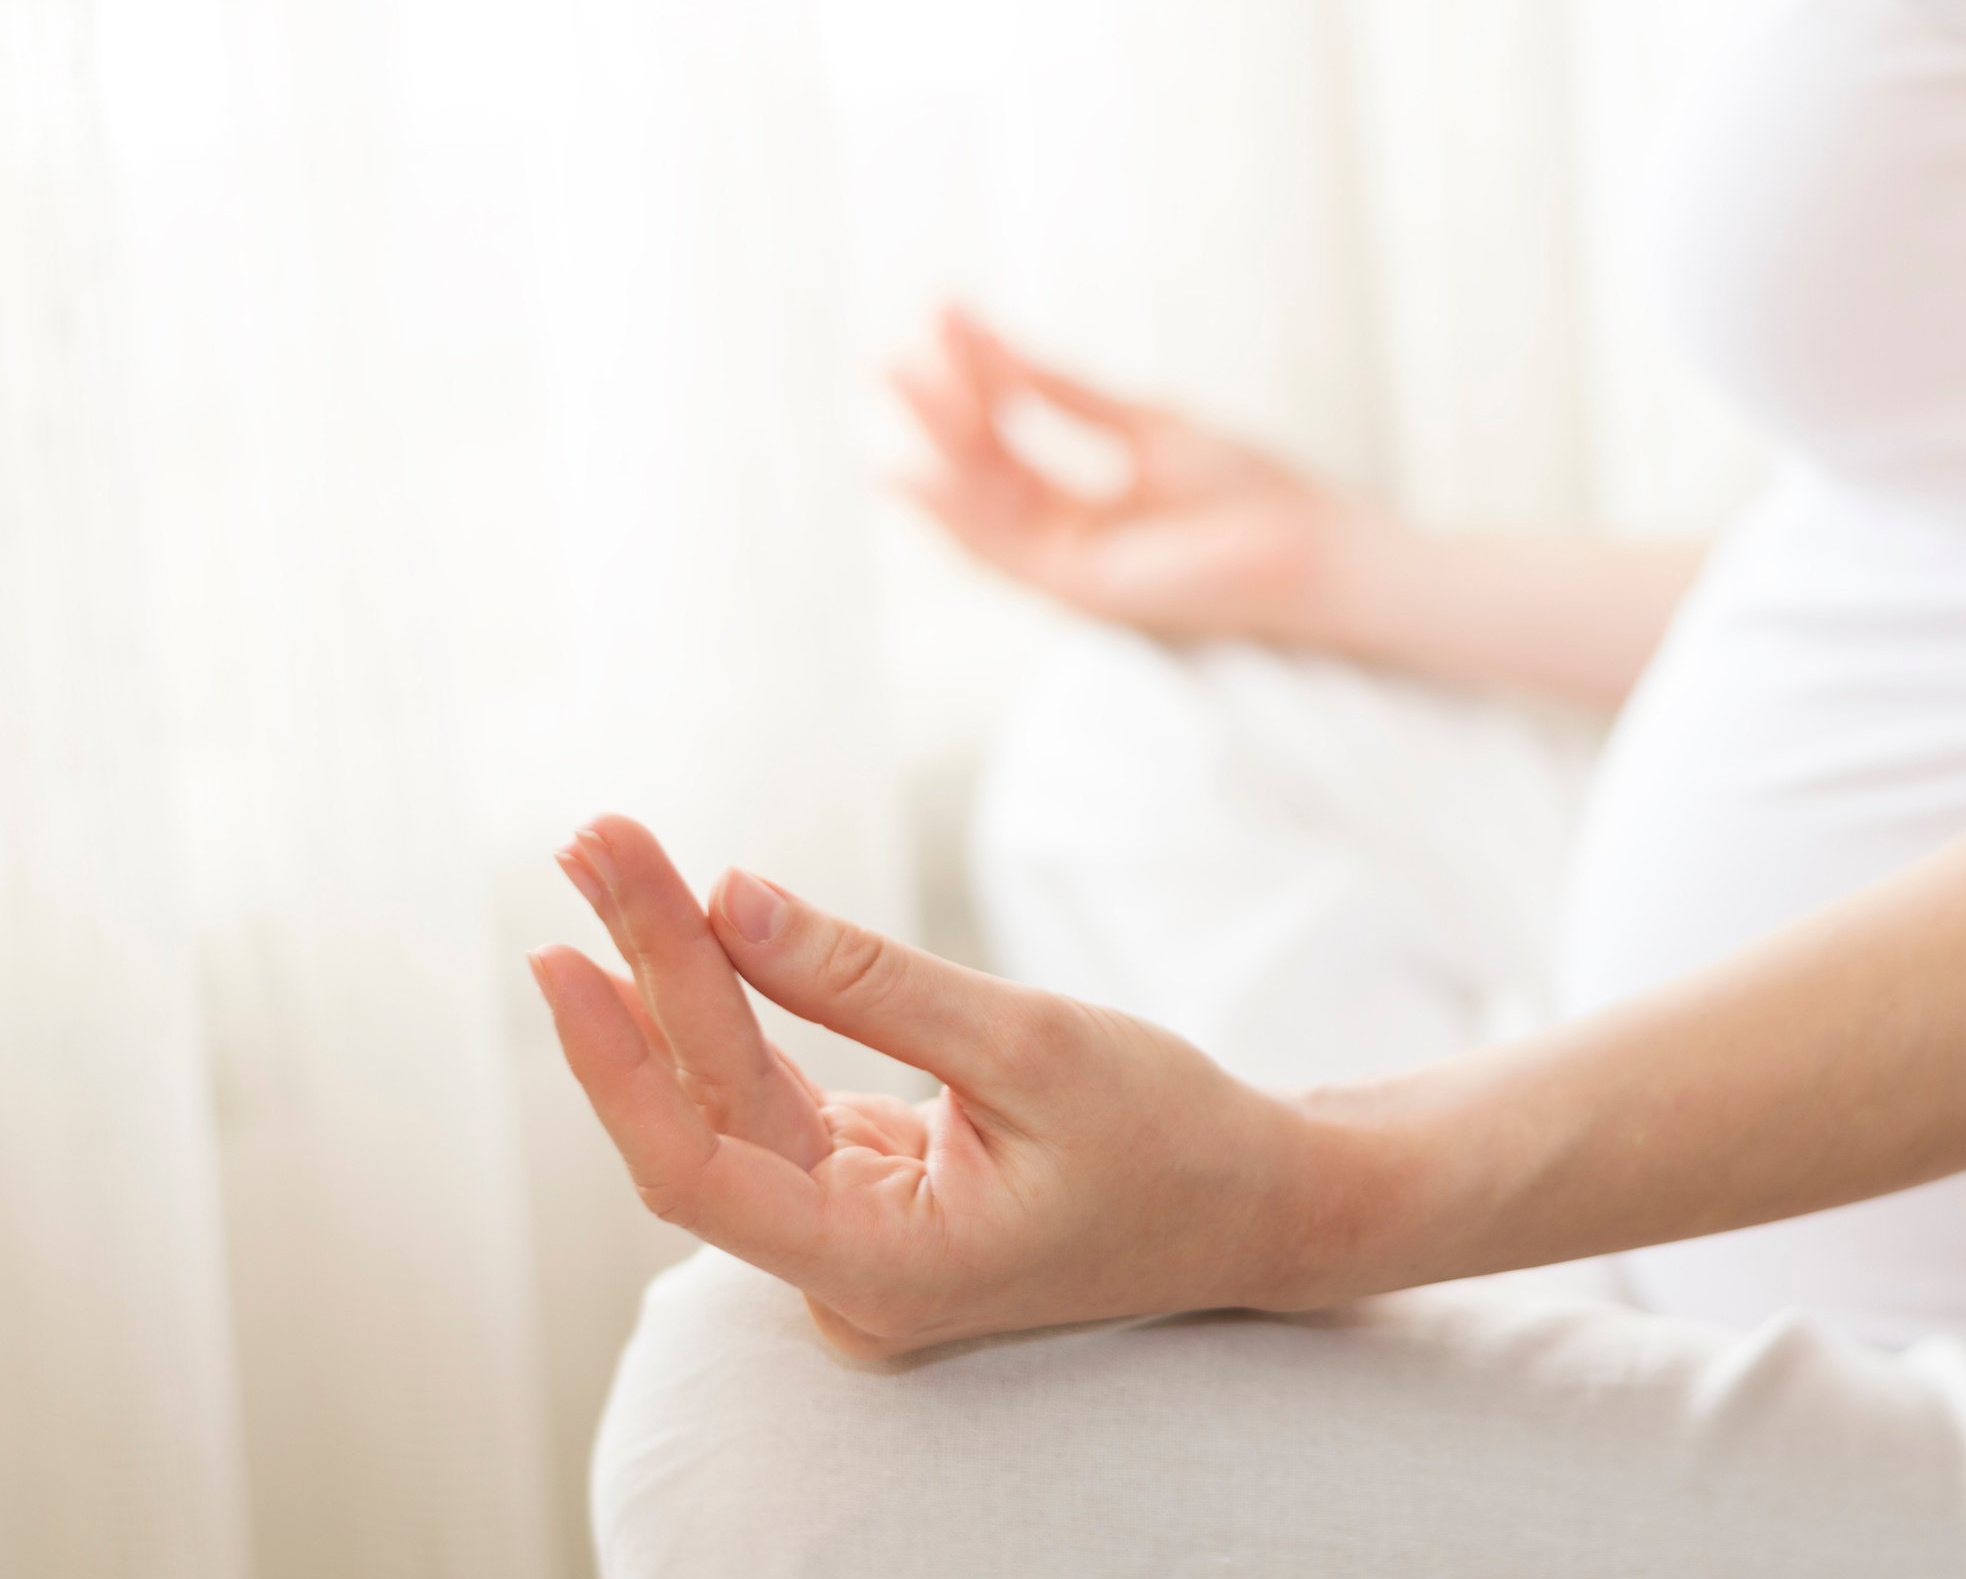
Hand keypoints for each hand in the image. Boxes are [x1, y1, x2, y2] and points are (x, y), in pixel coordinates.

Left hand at [532, 814, 1327, 1356]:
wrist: (1259, 1203)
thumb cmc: (1173, 1137)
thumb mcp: (1032, 1044)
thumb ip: (870, 982)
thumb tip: (728, 898)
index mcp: (886, 1270)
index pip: (699, 1172)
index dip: (618, 1063)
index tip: (561, 947)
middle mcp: (847, 1273)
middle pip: (708, 1114)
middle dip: (650, 972)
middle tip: (596, 838)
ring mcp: (853, 1239)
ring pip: (734, 1101)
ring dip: (680, 981)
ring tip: (617, 860)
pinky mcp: (868, 1195)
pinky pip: (778, 1100)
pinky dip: (739, 1011)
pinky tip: (688, 928)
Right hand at [890, 306, 1374, 640]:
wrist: (1315, 548)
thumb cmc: (1253, 492)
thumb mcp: (1147, 425)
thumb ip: (1069, 397)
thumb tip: (1000, 349)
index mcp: (1087, 508)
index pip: (1010, 438)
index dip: (977, 374)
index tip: (945, 312)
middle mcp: (1069, 540)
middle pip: (983, 471)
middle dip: (940, 407)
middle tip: (894, 348)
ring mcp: (1070, 568)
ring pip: (980, 506)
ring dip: (936, 440)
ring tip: (899, 372)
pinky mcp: (1080, 590)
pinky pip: (1000, 548)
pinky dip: (954, 507)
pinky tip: (915, 463)